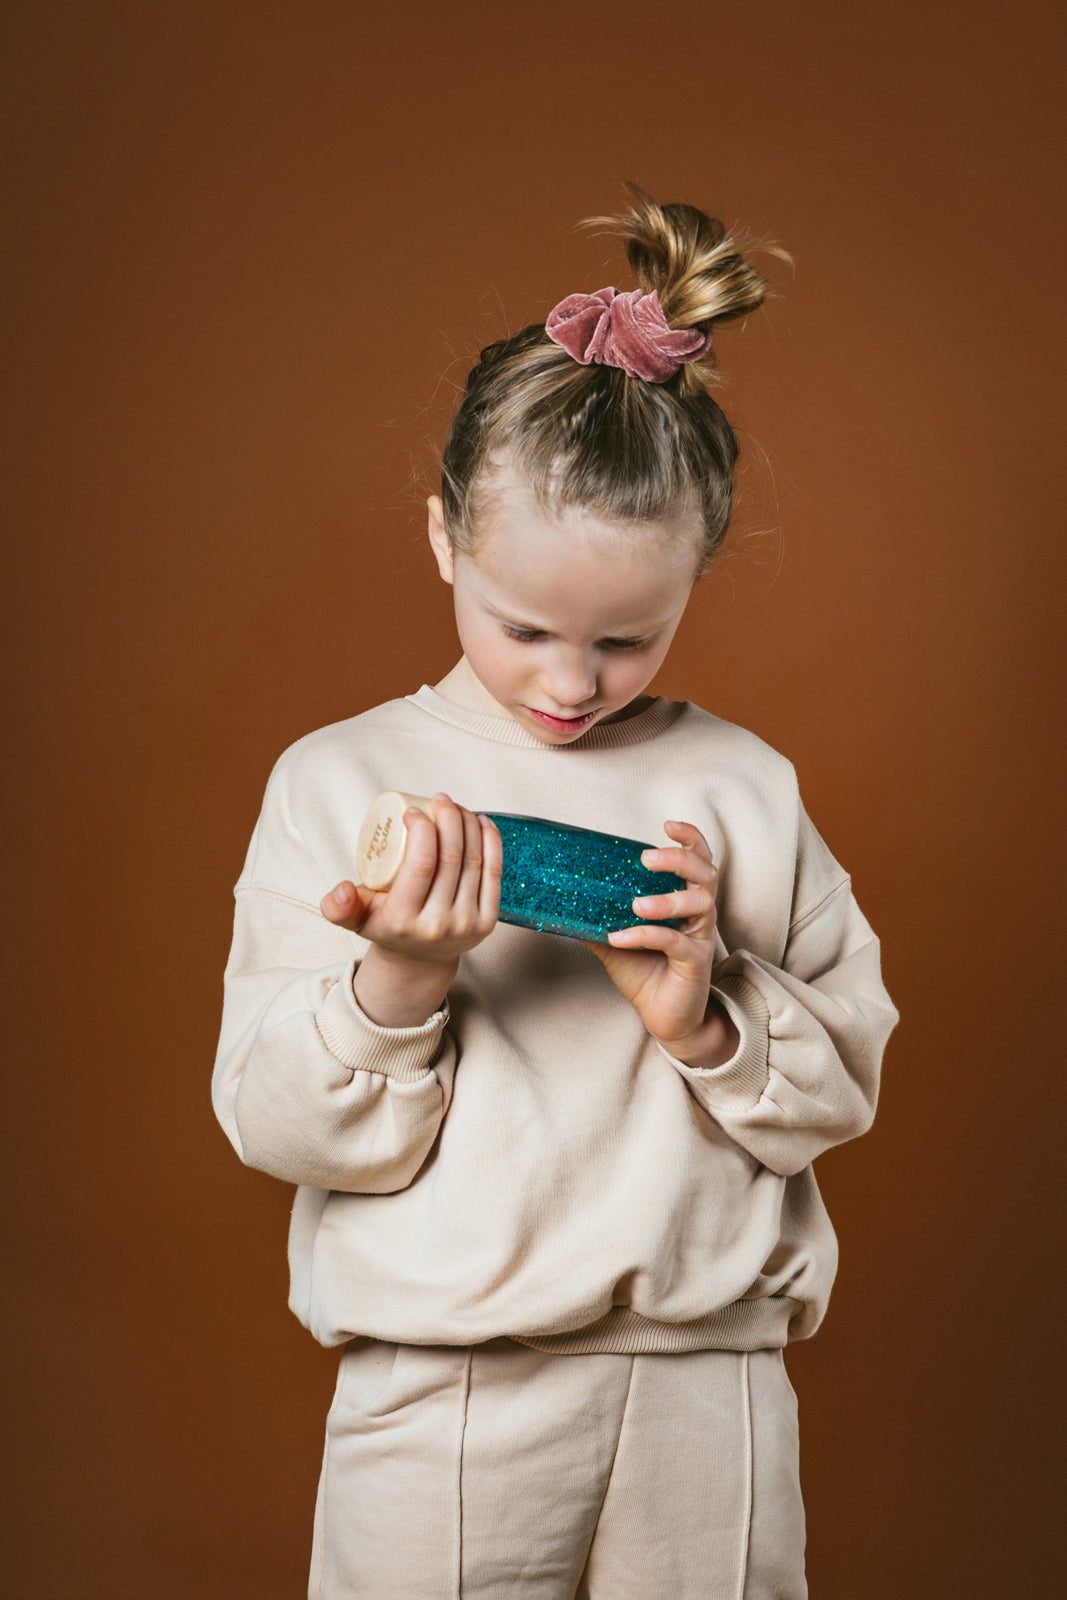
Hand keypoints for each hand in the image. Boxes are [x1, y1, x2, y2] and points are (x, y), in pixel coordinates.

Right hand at [320, 794, 501, 1026]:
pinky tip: (482, 822)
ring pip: (473, 861)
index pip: (420, 864)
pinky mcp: (488, 922)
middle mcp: (438, 925)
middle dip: (448, 818)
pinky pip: (493, 874)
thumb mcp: (355, 919)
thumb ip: (337, 907)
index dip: (422, 828)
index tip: (415, 810)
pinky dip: (491, 843)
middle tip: (439, 800)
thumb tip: (342, 889)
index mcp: (403, 920)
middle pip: (450, 858)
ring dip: (469, 825)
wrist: (420, 960)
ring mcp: (467, 924)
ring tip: (457, 807)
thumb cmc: (385, 926)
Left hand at [585, 820, 738, 1069]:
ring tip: (636, 903)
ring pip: (699, 905)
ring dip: (666, 900)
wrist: (663, 1016)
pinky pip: (675, 943)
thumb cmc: (644, 971)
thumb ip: (595, 917)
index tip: (667, 825)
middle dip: (679, 860)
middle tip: (647, 858)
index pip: (699, 859)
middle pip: (705, 874)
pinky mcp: (694, 962)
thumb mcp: (614, 939)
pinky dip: (646, 936)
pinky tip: (620, 937)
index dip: (689, 838)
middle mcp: (699, 913)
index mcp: (684, 899)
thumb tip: (560, 899)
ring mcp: (699, 937)